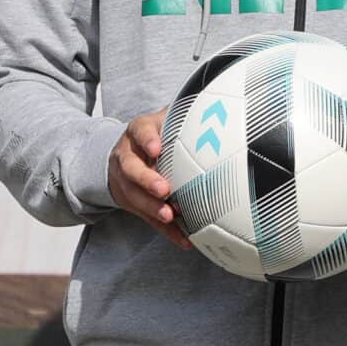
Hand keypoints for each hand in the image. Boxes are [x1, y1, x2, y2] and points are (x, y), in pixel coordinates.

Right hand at [107, 110, 190, 249]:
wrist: (126, 153)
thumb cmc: (158, 134)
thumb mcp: (166, 120)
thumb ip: (187, 115)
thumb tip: (221, 105)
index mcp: (137, 133)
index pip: (140, 133)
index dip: (147, 140)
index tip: (157, 149)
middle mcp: (126, 156)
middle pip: (131, 169)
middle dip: (147, 180)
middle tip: (164, 190)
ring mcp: (125, 181)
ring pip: (134, 196)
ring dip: (152, 208)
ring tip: (169, 216)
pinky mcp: (132, 202)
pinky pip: (147, 218)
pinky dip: (165, 230)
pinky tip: (183, 240)